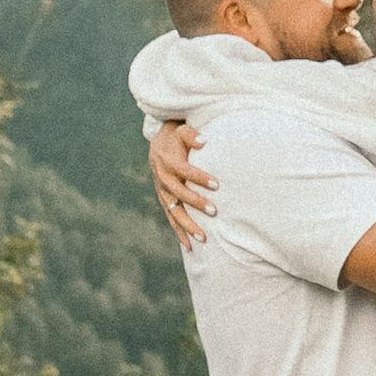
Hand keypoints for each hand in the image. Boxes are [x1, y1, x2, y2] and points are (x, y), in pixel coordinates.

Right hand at [149, 115, 213, 247]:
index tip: (216, 184)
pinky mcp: (165, 200)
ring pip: (174, 211)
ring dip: (187, 225)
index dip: (199, 177)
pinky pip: (171, 218)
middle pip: (179, 194)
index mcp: (168, 162)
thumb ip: (192, 135)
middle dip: (196, 203)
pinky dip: (179, 231)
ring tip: (203, 238)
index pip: (184, 170)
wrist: (159, 143)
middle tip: (214, 211)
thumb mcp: (182, 130)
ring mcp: (163, 192)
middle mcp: (164, 178)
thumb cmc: (176, 136)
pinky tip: (189, 245)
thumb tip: (203, 140)